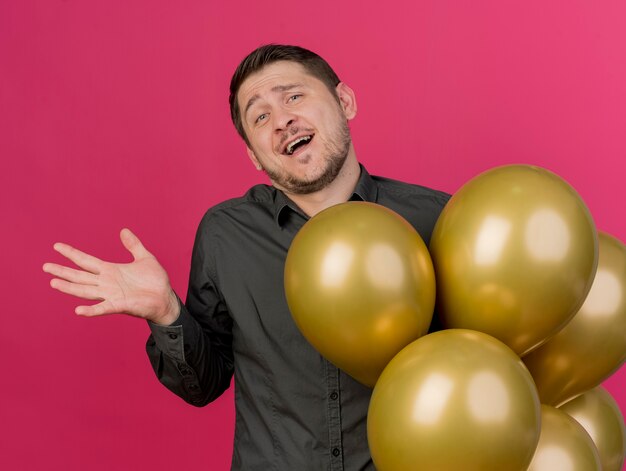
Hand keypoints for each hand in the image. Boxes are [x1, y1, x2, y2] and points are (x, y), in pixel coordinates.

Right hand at [43, 228, 179, 324]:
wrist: (165, 298)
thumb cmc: (155, 281)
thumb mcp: (145, 258)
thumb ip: (133, 245)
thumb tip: (124, 230)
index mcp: (111, 271)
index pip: (86, 261)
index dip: (72, 254)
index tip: (57, 246)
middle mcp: (107, 283)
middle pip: (80, 276)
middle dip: (63, 271)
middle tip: (45, 266)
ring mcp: (111, 295)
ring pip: (85, 291)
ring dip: (70, 288)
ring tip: (53, 283)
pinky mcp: (119, 305)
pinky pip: (102, 308)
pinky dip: (91, 310)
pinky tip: (78, 310)